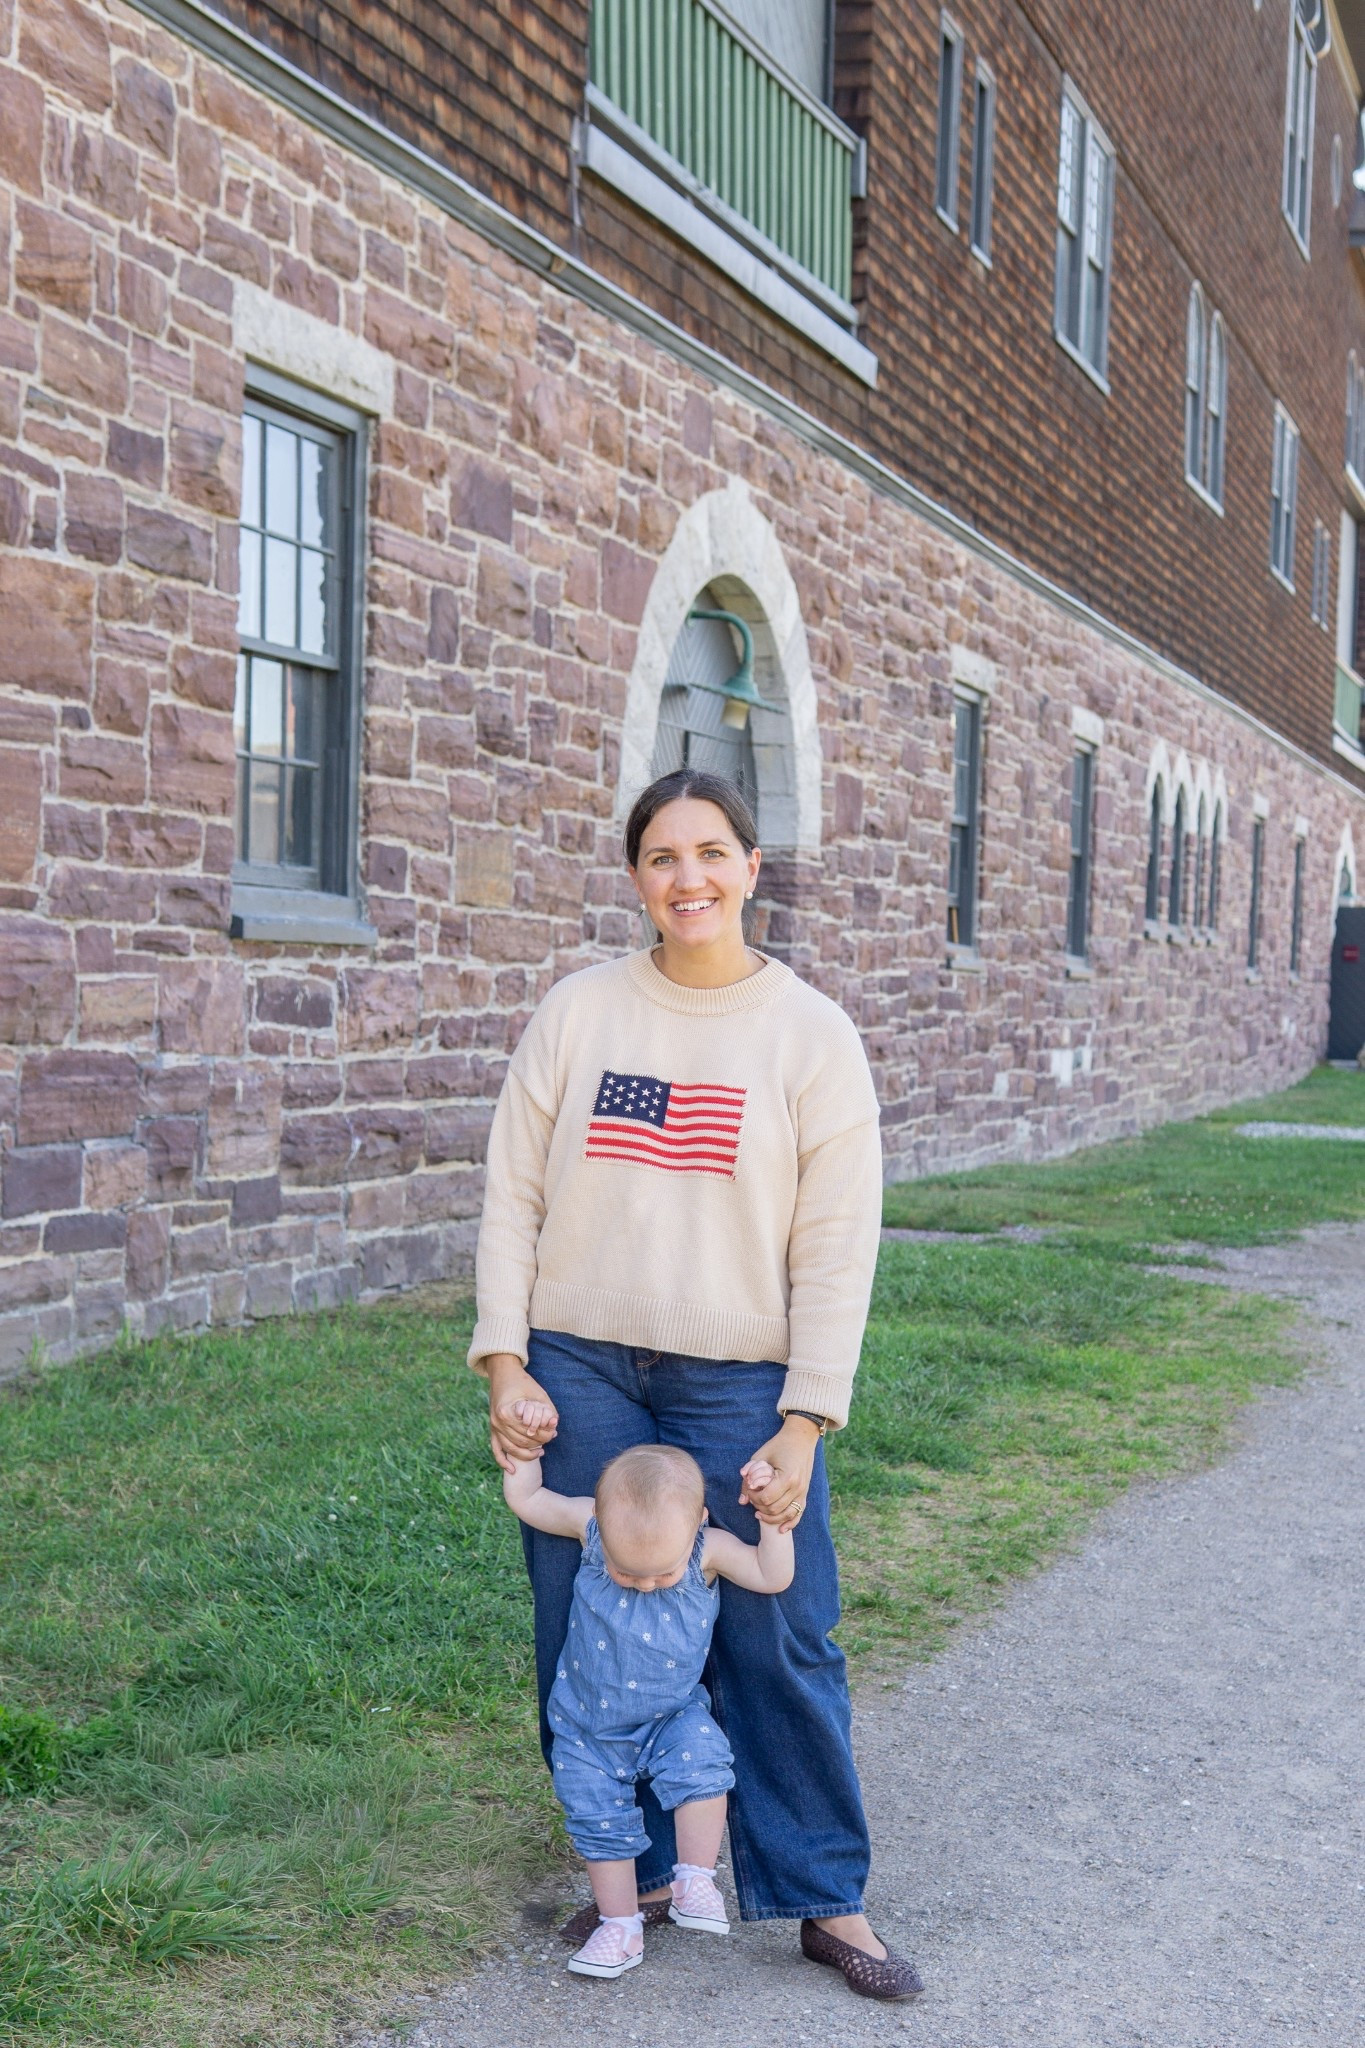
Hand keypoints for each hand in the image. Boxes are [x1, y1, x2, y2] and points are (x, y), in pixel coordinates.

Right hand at [486, 1354, 558, 1473]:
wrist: (503, 1373)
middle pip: (521, 1441)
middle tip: (550, 1439)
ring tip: (540, 1452)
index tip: (553, 1432)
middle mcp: (498, 1421)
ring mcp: (493, 1426)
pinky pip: (496, 1449)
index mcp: (508, 1411)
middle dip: (539, 1443)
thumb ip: (547, 1411)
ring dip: (526, 1453)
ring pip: (511, 1448)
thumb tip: (554, 1427)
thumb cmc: (523, 1382)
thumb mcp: (538, 1393)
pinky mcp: (492, 1428)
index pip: (529, 1431)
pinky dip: (503, 1461)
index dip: (544, 1434)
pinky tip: (512, 1470)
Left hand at [739, 1416, 819, 1532]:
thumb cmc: (778, 1445)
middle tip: (752, 1499)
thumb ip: (749, 1477)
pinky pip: (799, 1514)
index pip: (767, 1497)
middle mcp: (797, 1486)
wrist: (801, 1438)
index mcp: (787, 1476)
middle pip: (775, 1508)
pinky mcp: (805, 1493)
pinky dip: (790, 1523)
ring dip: (771, 1518)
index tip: (749, 1490)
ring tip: (758, 1514)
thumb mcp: (760, 1456)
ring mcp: (803, 1491)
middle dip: (760, 1507)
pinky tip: (781, 1530)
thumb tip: (741, 1500)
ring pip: (786, 1514)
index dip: (754, 1497)